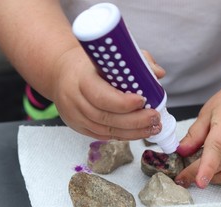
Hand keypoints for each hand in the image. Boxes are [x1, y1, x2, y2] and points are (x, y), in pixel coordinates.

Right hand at [50, 47, 165, 139]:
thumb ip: (136, 62)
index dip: (123, 103)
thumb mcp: (110, 56)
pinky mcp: (78, 127)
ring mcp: (74, 116)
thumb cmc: (90, 64)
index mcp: (81, 78)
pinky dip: (123, 135)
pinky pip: (102, 135)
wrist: (61, 73)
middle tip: (154, 117)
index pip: (101, 96)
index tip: (143, 100)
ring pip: (105, 131)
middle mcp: (74, 99)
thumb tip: (158, 73)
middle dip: (134, 121)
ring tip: (153, 128)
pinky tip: (138, 132)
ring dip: (133, 132)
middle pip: (105, 118)